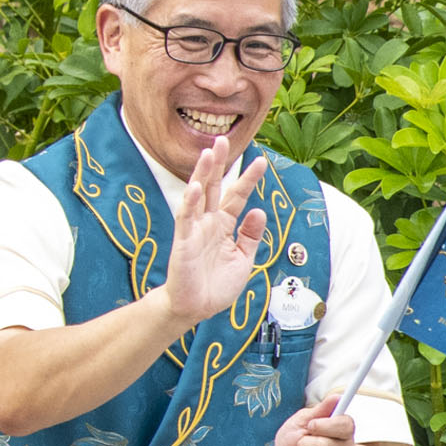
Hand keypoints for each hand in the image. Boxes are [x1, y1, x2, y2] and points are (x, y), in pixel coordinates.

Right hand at [162, 135, 271, 332]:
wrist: (196, 307)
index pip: (237, 196)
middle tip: (223, 139)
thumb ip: (251, 235)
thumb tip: (260, 211)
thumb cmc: (217, 283)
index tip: (261, 161)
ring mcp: (194, 229)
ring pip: (198, 195)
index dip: (248, 180)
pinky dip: (191, 203)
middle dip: (219, 164)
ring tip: (208, 153)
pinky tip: (196, 187)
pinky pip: (186, 219)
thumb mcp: (244, 259)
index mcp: (224, 225)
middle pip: (214, 187)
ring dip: (203, 174)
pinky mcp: (183, 241)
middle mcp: (208, 222)